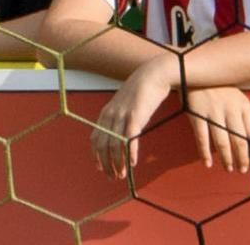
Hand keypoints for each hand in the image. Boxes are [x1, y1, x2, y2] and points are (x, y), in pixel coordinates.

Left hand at [93, 59, 176, 178]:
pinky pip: (128, 140)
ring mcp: (122, 116)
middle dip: (107, 164)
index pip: (95, 139)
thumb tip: (121, 130)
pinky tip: (132, 163)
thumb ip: (120, 116)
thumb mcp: (127, 103)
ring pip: (114, 146)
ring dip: (117, 163)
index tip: (101, 168)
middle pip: (103, 146)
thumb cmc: (143, 88)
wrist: (155, 73)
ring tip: (122, 174)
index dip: (96, 156)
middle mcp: (111, 115)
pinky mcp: (135, 116)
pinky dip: (128, 154)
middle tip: (114, 176)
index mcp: (106, 112)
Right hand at [184, 85, 249, 172]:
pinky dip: (205, 152)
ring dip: (226, 158)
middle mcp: (230, 109)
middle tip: (242, 170)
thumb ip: (244, 113)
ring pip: (222, 141)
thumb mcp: (236, 94)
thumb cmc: (217, 85)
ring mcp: (213, 112)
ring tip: (229, 169)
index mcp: (242, 103)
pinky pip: (203, 138)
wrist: (193, 71)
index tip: (249, 159)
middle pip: (239, 139)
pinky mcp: (197, 115)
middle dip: (242, 157)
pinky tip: (208, 163)